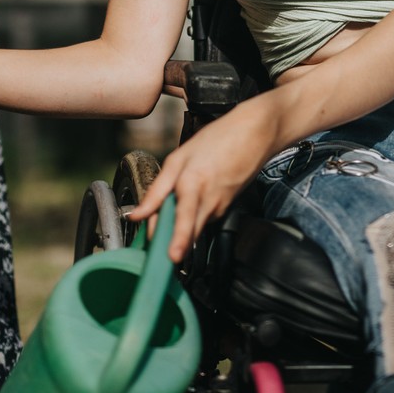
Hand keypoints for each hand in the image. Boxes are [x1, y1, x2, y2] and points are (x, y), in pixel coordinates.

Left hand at [127, 97, 281, 262]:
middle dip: (171, 246)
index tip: (163, 259)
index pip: (180, 226)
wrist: (255, 133)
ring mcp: (220, 208)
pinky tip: (191, 200)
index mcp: (192, 186)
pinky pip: (203, 219)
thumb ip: (156, 191)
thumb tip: (137, 216)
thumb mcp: (178, 159)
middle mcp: (208, 203)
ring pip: (194, 229)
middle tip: (156, 256)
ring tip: (165, 221)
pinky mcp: (226, 209)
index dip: (171, 244)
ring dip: (178, 230)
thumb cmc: (218, 140)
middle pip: (188, 236)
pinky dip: (191, 216)